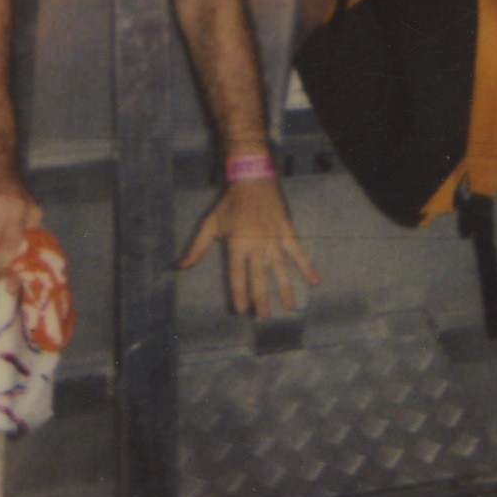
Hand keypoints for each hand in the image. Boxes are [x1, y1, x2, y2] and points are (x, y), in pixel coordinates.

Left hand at [178, 175, 317, 318]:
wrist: (252, 179)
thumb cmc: (229, 204)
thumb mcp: (210, 224)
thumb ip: (197, 248)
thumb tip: (181, 267)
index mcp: (236, 244)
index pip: (237, 275)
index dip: (239, 293)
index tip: (241, 310)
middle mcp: (256, 245)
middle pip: (259, 277)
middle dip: (261, 299)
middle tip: (263, 317)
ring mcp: (274, 239)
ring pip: (280, 269)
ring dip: (285, 289)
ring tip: (289, 307)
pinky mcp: (287, 231)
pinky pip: (298, 252)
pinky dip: (307, 267)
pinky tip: (315, 282)